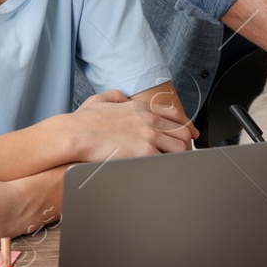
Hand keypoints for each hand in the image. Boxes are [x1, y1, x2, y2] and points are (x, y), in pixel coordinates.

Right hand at [57, 90, 196, 160]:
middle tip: (184, 153)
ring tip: (177, 165)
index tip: (191, 133)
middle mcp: (149, 120)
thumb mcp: (100, 99)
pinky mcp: (145, 152)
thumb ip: (115, 96)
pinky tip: (169, 171)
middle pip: (182, 131)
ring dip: (180, 156)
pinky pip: (167, 160)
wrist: (75, 134)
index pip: (174, 114)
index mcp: (141, 108)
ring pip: (180, 147)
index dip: (186, 125)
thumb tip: (122, 97)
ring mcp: (150, 135)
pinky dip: (170, 166)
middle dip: (186, 143)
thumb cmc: (83, 121)